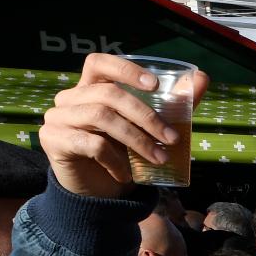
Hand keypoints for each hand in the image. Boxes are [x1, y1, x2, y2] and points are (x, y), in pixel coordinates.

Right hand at [40, 54, 209, 198]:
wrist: (98, 193)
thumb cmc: (123, 154)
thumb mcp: (149, 129)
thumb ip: (173, 105)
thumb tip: (203, 79)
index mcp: (91, 88)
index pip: (99, 62)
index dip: (126, 69)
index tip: (156, 86)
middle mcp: (70, 98)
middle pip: (109, 93)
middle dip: (147, 117)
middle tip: (173, 140)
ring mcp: (58, 117)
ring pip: (101, 117)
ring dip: (137, 140)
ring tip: (158, 159)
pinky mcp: (52, 140)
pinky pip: (91, 144)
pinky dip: (116, 160)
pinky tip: (127, 174)